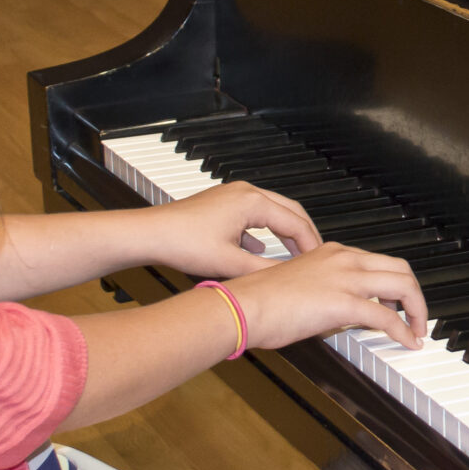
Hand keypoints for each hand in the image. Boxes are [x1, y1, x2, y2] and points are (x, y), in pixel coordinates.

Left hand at [152, 182, 322, 278]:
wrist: (150, 234)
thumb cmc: (182, 243)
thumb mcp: (230, 263)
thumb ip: (264, 269)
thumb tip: (289, 277)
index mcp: (252, 201)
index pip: (296, 222)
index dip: (311, 244)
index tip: (319, 262)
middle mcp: (246, 192)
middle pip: (289, 210)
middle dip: (303, 234)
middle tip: (315, 255)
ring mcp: (233, 195)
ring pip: (271, 211)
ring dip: (284, 231)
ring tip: (294, 253)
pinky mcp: (222, 203)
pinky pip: (253, 214)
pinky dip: (263, 230)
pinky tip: (259, 249)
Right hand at [226, 242, 426, 350]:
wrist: (242, 306)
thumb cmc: (260, 301)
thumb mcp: (301, 286)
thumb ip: (326, 293)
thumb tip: (342, 315)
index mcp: (333, 252)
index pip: (380, 261)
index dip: (396, 284)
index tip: (400, 304)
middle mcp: (344, 259)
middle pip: (400, 269)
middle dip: (415, 295)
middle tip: (416, 317)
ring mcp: (346, 278)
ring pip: (403, 286)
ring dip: (417, 310)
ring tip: (417, 330)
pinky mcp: (344, 302)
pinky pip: (387, 317)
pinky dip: (404, 330)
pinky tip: (407, 342)